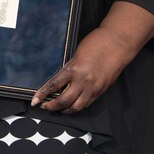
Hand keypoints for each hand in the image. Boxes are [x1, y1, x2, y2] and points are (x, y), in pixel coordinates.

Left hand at [30, 1, 153, 112]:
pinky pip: (87, 104)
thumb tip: (61, 80)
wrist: (118, 43)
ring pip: (76, 107)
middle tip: (45, 107)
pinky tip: (73, 106)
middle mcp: (83, 81)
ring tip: (58, 110)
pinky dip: (78, 107)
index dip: (42, 95)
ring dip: (65, 110)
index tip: (35, 100)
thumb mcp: (77, 54)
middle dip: (52, 107)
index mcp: (74, 69)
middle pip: (64, 101)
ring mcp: (93, 88)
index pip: (53, 86)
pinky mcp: (101, 91)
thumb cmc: (97, 43)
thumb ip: (70, 68)